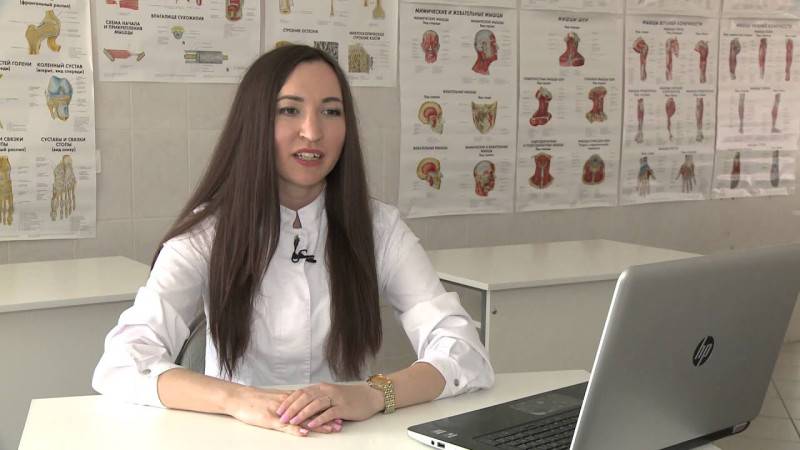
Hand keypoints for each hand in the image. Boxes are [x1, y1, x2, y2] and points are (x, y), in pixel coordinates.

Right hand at [226, 385, 342, 435]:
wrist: (239, 398)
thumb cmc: (256, 402)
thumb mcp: (275, 403)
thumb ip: (289, 405)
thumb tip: (301, 410)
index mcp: (291, 400)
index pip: (312, 405)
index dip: (325, 410)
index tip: (338, 414)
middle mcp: (289, 404)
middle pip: (311, 411)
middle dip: (327, 417)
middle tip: (340, 423)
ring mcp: (281, 412)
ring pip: (302, 418)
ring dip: (317, 423)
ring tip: (331, 428)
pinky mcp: (271, 419)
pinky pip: (285, 424)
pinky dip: (295, 428)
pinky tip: (305, 431)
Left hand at [276, 382, 383, 428]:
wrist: (370, 396)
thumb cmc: (350, 397)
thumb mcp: (331, 394)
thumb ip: (318, 398)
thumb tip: (302, 404)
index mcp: (322, 387)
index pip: (301, 392)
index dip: (289, 400)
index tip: (278, 408)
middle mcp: (327, 390)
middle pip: (305, 397)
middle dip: (291, 407)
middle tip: (280, 417)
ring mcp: (335, 398)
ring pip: (315, 404)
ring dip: (302, 413)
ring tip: (292, 421)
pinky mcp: (343, 407)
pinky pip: (329, 413)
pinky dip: (318, 419)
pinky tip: (310, 425)